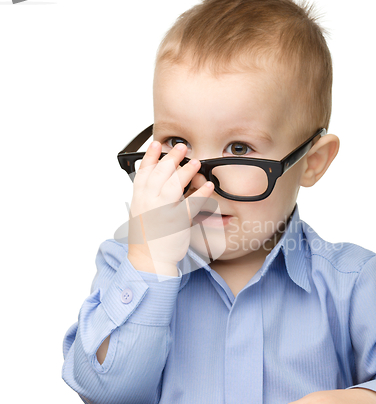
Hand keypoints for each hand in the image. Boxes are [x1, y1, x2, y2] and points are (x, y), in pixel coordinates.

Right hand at [128, 140, 214, 266]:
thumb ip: (147, 196)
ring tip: (196, 162)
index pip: (143, 173)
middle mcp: (148, 203)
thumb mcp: (140, 213)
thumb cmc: (146, 238)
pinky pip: (191, 205)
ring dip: (186, 171)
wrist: (148, 260)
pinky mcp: (177, 222)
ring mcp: (162, 212)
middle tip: (182, 146)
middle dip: (171, 158)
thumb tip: (158, 180)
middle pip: (160, 174)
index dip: (150, 156)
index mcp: (139, 199)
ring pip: (173, 186)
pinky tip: (208, 185)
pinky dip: (201, 194)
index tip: (156, 144)